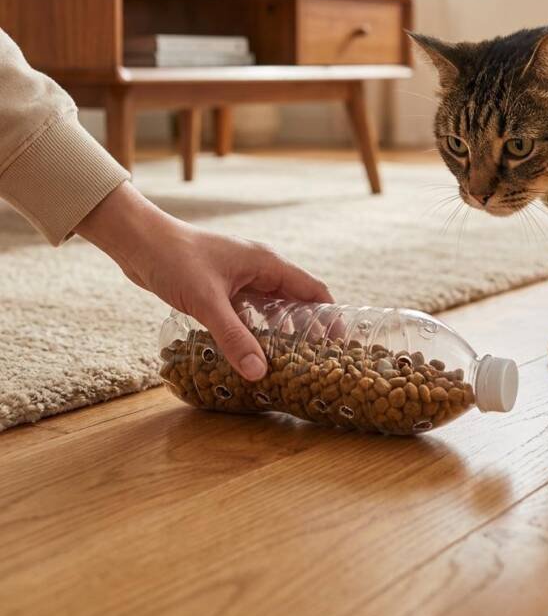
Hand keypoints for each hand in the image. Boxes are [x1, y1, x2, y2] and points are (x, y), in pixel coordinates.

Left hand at [76, 182, 331, 379]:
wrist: (139, 242)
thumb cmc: (175, 260)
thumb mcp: (207, 303)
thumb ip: (234, 338)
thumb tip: (260, 373)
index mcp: (266, 263)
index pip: (312, 290)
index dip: (330, 316)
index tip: (340, 346)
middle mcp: (258, 268)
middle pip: (295, 300)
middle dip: (307, 329)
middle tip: (314, 363)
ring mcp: (239, 276)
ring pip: (270, 307)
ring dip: (279, 331)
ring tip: (286, 362)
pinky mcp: (221, 286)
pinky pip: (248, 310)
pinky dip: (255, 329)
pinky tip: (249, 351)